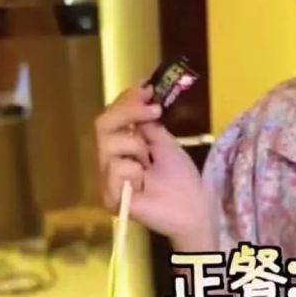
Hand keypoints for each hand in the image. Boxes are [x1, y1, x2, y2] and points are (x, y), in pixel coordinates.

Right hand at [95, 83, 211, 243]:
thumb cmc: (182, 178)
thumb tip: (140, 94)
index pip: (111, 117)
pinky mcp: (109, 198)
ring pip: (108, 145)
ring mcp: (107, 179)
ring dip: (136, 148)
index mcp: (122, 147)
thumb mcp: (165, 142)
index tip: (146, 88)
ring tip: (149, 166)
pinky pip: (113, 169)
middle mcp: (110, 160)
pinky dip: (133, 172)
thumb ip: (147, 123)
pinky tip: (143, 185)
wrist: (194, 208)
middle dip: (129, 112)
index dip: (125, 101)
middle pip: (102, 124)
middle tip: (155, 111)